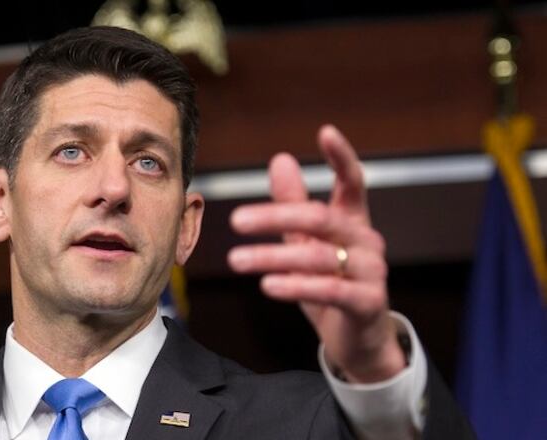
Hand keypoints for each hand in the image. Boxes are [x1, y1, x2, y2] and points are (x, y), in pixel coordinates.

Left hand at [227, 125, 405, 382]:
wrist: (359, 339)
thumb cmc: (332, 283)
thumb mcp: (308, 242)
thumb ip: (294, 204)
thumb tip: (280, 159)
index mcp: (353, 222)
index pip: (353, 182)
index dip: (342, 157)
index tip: (326, 131)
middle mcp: (365, 241)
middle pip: (320, 218)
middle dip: (276, 217)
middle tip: (236, 221)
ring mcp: (371, 272)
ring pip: (319, 257)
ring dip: (272, 258)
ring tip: (236, 261)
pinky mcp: (367, 303)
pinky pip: (329, 290)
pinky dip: (296, 286)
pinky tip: (267, 286)